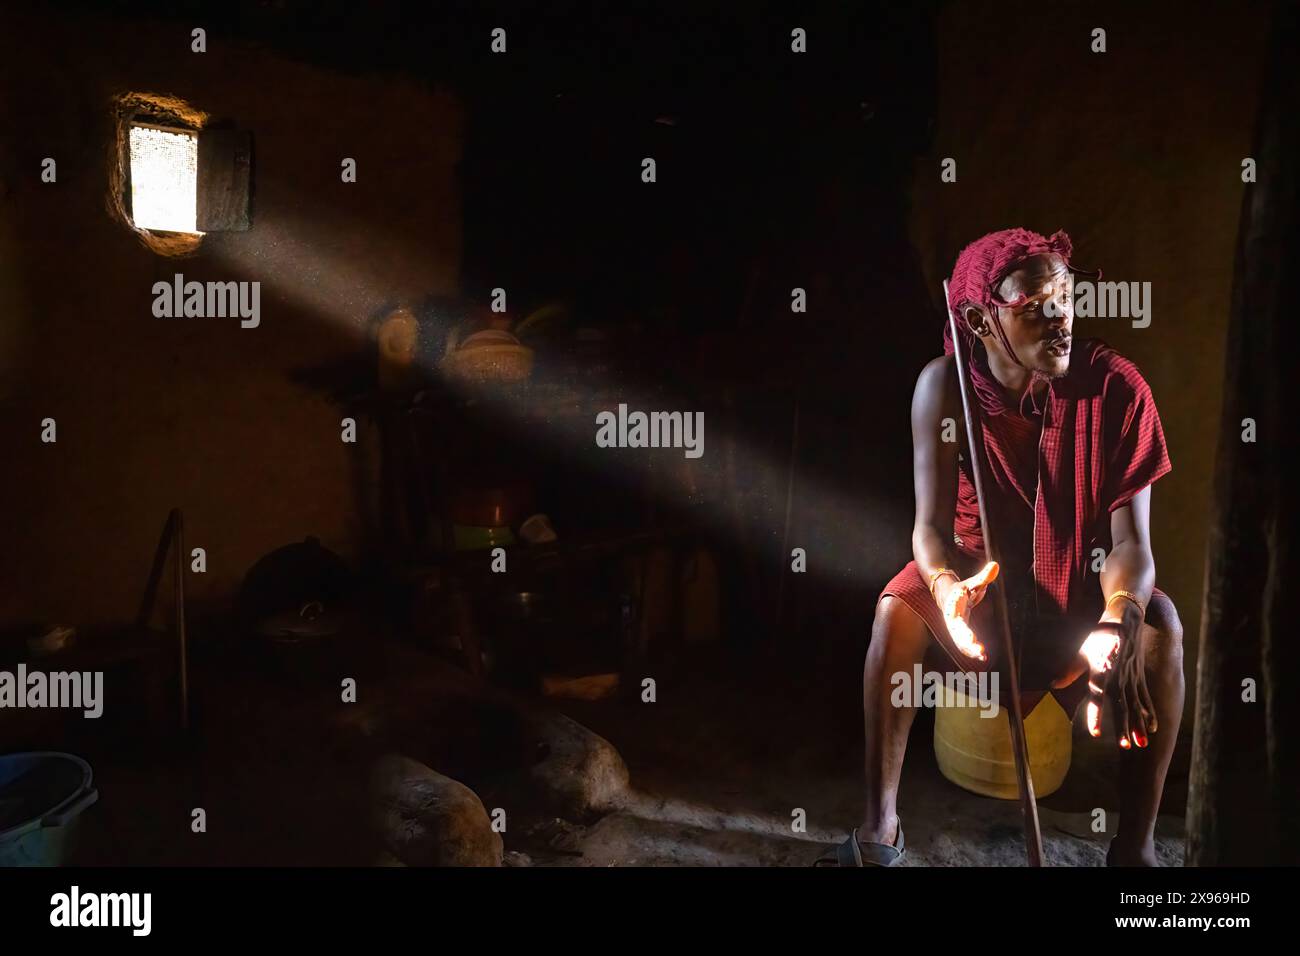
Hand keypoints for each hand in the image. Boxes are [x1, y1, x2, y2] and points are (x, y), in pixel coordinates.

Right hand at [934, 561, 998, 661]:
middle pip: (957, 633)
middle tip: (979, 651)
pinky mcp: (959, 633)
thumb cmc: (962, 588)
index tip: (970, 636)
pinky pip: (963, 644)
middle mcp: (952, 619)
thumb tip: (995, 565)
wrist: (948, 594)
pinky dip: (971, 651)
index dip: (962, 628)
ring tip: (982, 656)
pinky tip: (983, 657)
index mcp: (953, 607)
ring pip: (959, 641)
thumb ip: (984, 576)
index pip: (956, 618)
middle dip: (967, 643)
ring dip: (969, 650)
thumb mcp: (972, 582)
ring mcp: (954, 628)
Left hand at [1081, 616, 1154, 749]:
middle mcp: (1118, 677)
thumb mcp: (1082, 652)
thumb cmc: (1099, 636)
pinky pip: (1145, 698)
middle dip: (1123, 727)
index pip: (1097, 698)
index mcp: (1101, 671)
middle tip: (1125, 747)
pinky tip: (1153, 727)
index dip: (1096, 715)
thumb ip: (1069, 671)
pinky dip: (1149, 712)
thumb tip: (1052, 685)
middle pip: (1121, 707)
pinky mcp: (1139, 677)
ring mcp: (1131, 678)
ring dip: (1138, 725)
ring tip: (1141, 744)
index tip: (1094, 733)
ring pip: (1135, 706)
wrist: (1125, 620)